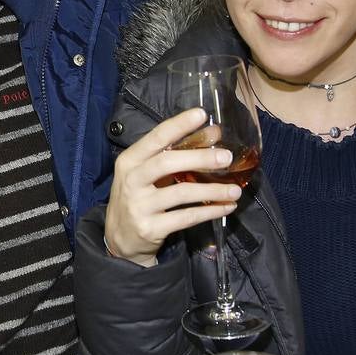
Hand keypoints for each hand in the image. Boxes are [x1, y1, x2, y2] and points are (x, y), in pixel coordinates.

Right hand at [104, 108, 241, 266]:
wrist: (120, 239)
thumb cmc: (138, 198)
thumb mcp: (145, 173)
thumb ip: (174, 153)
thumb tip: (213, 133)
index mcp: (130, 160)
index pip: (156, 137)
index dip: (179, 125)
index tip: (202, 115)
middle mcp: (131, 180)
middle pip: (168, 162)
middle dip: (200, 158)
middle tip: (226, 157)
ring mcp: (139, 205)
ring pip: (181, 192)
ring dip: (212, 190)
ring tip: (234, 190)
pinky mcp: (150, 228)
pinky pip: (186, 217)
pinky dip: (210, 211)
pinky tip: (225, 207)